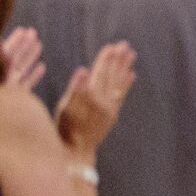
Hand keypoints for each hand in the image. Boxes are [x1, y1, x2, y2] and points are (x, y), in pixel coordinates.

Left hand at [0, 27, 41, 95]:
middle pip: (14, 57)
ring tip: (39, 45)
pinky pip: (27, 84)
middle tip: (33, 32)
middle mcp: (2, 78)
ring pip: (22, 68)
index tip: (24, 29)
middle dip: (24, 44)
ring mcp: (10, 88)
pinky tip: (42, 66)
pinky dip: (34, 74)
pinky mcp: (17, 98)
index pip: (7, 52)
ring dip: (30, 56)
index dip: (15, 40)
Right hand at [56, 42, 136, 156]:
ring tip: (131, 54)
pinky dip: (126, 84)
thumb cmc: (65, 127)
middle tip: (125, 45)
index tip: (111, 46)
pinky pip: (122, 95)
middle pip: (112, 75)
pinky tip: (131, 74)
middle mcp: (105, 101)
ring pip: (119, 83)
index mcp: (92, 97)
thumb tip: (83, 70)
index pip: (100, 73)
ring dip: (125, 67)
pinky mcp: (113, 113)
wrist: (76, 149)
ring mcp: (111, 107)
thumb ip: (75, 88)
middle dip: (117, 59)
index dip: (105, 59)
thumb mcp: (65, 107)